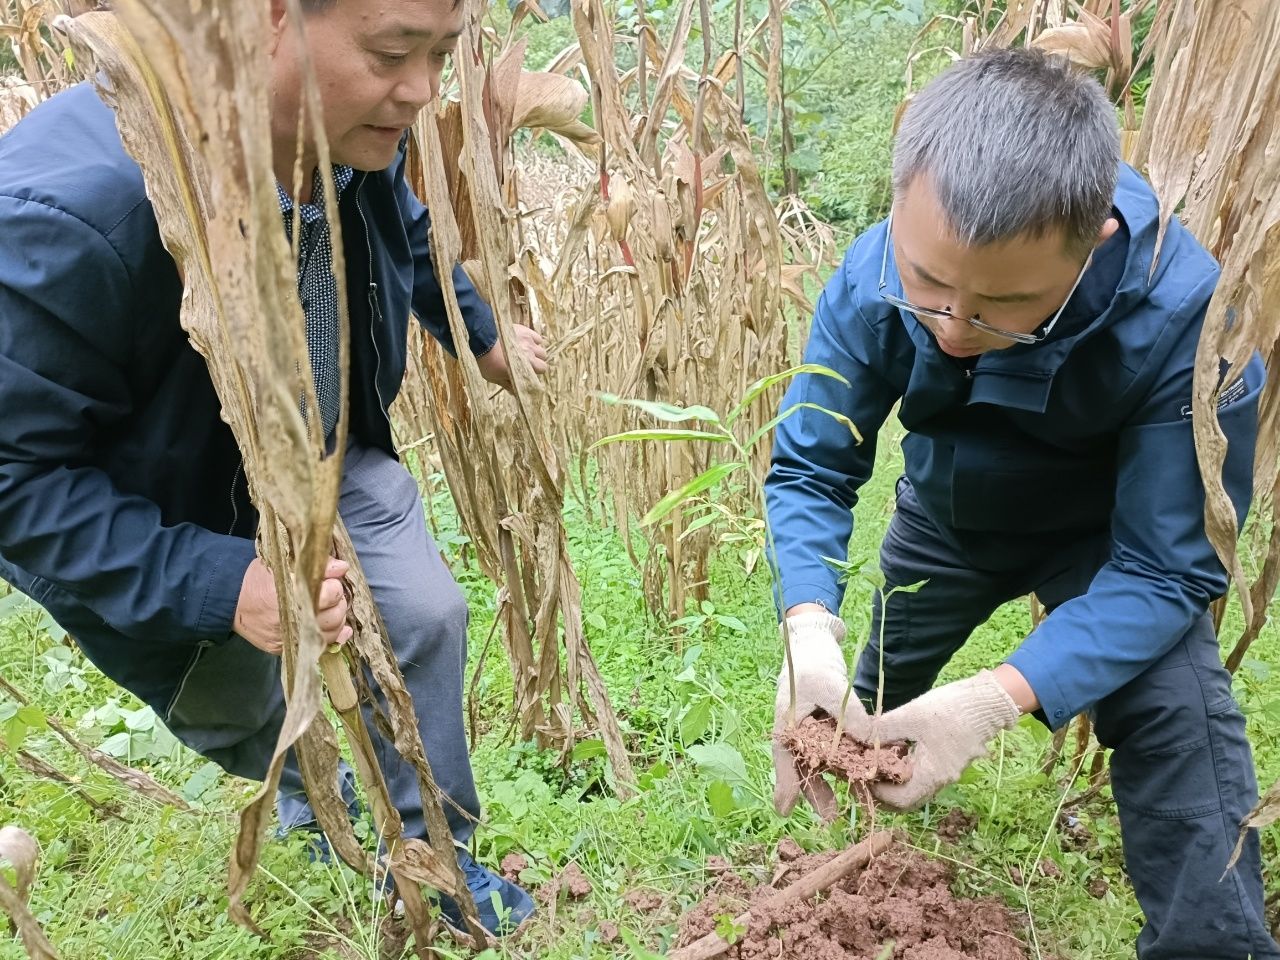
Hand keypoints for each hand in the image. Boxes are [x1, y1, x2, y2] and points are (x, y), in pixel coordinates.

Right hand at [233, 557, 352, 654]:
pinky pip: (319, 647)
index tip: (330, 580)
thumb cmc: (258, 579)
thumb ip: (315, 566)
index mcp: (290, 595)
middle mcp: (292, 619)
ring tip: (329, 608)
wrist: (231, 601)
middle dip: (338, 602)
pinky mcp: (286, 649)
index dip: (334, 585)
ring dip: (336, 619)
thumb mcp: (283, 564)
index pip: (331, 594)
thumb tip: (342, 567)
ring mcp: (290, 637)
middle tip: (331, 594)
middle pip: (334, 616)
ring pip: (330, 633)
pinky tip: (338, 628)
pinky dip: (332, 636)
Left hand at [476, 325, 548, 391]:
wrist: (482, 340)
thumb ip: (507, 385)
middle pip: (543, 359)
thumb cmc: (487, 361)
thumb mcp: (495, 378)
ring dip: (536, 351)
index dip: (535, 371)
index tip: (528, 372)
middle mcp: (530, 354)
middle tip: (527, 362)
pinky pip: (537, 337)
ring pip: (541, 348)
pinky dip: (534, 340)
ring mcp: (528, 342)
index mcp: (525, 367)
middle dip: (537, 361)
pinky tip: (527, 343)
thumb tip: (515, 393)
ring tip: (527, 352)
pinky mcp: (525, 332)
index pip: (542, 370)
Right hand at [772, 609, 869, 819]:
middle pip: (802, 768)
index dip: (786, 786)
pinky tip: (854, 776)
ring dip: (828, 782)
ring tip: (839, 806)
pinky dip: (841, 764)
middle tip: (830, 815)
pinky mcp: (825, 726)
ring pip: (817, 763)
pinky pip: (831, 751)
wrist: (812, 643)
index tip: (785, 811)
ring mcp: (809, 730)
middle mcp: (796, 731)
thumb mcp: (828, 686)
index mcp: (787, 724)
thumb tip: (870, 739)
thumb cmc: (811, 663)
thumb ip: (848, 714)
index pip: (785, 759)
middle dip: (814, 792)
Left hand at [869, 669, 1021, 811]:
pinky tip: (894, 748)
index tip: (861, 774)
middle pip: (907, 799)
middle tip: (866, 771)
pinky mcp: (948, 761)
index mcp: (931, 776)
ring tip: (876, 758)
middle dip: (884, 790)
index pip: (899, 801)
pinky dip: (906, 768)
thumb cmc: (950, 709)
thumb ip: (883, 729)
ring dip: (894, 778)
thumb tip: (859, 737)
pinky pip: (923, 774)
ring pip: (915, 787)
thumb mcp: (911, 715)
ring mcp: (946, 772)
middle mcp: (940, 780)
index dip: (877, 792)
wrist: (988, 701)